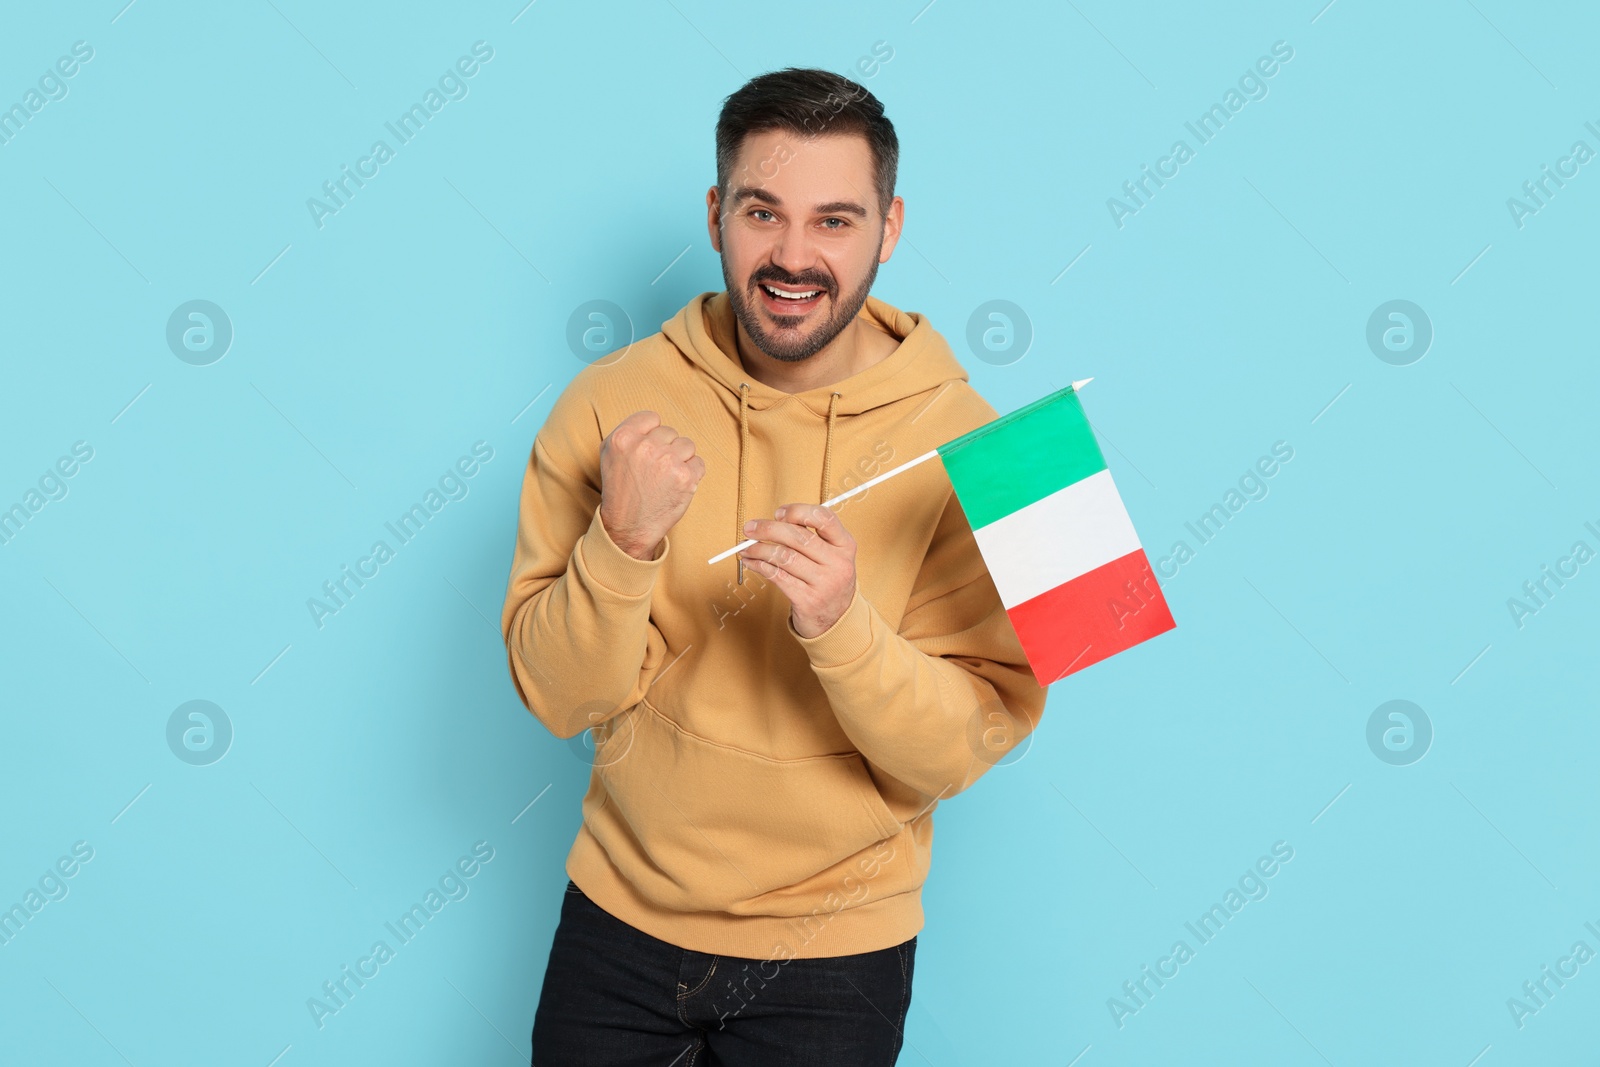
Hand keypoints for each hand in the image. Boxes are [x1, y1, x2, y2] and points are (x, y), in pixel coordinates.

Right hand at [599, 411, 705, 559]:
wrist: (628, 526)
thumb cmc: (621, 490)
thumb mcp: (609, 454)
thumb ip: (629, 432)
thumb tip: (653, 422)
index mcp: (623, 437)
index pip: (651, 417)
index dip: (651, 434)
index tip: (648, 450)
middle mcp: (645, 446)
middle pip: (670, 432)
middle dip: (666, 449)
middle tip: (655, 470)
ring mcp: (667, 461)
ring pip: (687, 445)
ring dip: (681, 460)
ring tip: (665, 478)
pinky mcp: (685, 477)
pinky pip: (698, 463)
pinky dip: (691, 474)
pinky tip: (676, 486)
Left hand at [740, 503, 856, 637]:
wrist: (837, 620)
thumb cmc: (827, 580)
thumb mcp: (832, 556)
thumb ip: (811, 536)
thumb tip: (772, 521)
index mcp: (845, 545)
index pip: (824, 518)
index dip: (798, 511)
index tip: (778, 513)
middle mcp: (838, 563)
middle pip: (798, 537)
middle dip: (768, 529)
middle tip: (749, 528)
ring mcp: (824, 584)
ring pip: (784, 556)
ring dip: (758, 549)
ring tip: (745, 547)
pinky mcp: (808, 600)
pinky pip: (777, 576)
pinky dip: (759, 566)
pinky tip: (751, 562)